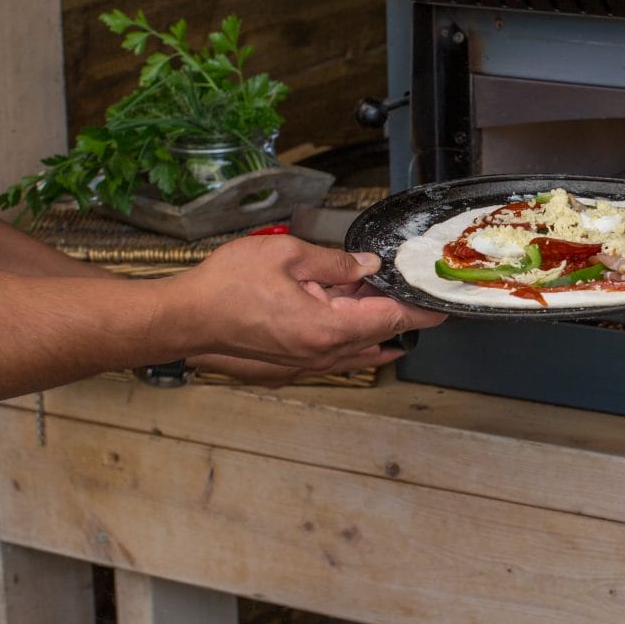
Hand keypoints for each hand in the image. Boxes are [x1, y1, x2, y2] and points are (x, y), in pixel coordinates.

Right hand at [170, 235, 444, 374]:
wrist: (182, 319)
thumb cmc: (225, 286)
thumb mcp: (286, 255)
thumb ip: (335, 262)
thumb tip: (368, 267)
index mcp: (325, 328)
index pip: (388, 320)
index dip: (419, 312)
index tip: (442, 308)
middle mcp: (319, 355)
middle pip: (376, 338)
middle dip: (397, 318)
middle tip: (411, 296)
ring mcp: (301, 365)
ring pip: (355, 354)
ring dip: (374, 334)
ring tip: (390, 316)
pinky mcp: (285, 368)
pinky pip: (330, 359)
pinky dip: (348, 344)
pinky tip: (349, 330)